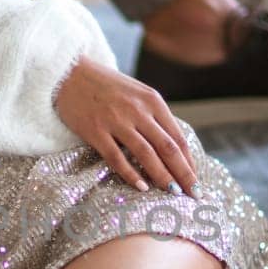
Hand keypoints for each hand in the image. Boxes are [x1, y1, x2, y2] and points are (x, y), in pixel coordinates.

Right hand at [54, 57, 197, 195]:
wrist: (70, 74)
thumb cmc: (106, 86)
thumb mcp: (138, 93)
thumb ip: (154, 117)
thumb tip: (173, 148)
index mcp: (152, 101)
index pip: (178, 137)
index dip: (190, 162)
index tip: (197, 181)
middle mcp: (138, 110)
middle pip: (168, 148)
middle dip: (184, 174)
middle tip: (194, 194)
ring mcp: (116, 121)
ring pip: (146, 154)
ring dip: (162, 177)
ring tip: (173, 194)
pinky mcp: (96, 131)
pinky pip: (117, 158)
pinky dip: (131, 174)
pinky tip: (142, 187)